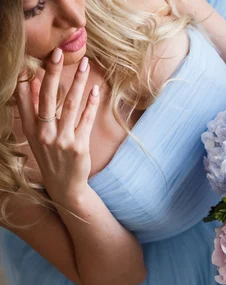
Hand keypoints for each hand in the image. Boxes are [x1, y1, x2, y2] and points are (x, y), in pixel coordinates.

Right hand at [15, 48, 99, 204]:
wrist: (65, 185)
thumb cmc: (51, 155)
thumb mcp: (37, 134)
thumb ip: (34, 109)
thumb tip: (35, 82)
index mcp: (29, 128)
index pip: (24, 98)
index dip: (29, 78)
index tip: (35, 58)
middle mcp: (43, 133)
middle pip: (47, 97)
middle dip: (53, 73)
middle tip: (59, 53)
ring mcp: (61, 140)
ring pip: (70, 105)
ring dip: (78, 83)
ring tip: (85, 65)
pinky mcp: (78, 145)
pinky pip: (86, 119)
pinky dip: (92, 103)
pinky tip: (96, 89)